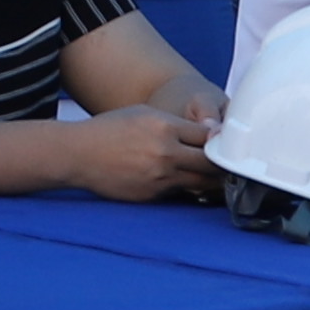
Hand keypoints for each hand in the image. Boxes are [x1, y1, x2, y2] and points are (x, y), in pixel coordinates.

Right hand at [60, 92, 220, 200]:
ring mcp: (159, 177)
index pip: (209, 137)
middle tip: (230, 164)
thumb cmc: (110, 130)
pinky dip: (186, 188)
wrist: (79, 154)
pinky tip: (185, 182)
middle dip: (222, 164)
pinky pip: (180, 193)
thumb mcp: (144, 114)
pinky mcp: (152, 195)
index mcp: (164, 127)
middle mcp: (165, 153)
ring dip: (210, 180)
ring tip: (215, 176)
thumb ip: (176, 124)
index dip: (220, 140)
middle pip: (211, 163)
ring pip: (201, 183)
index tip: (227, 143)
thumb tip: (207, 135)